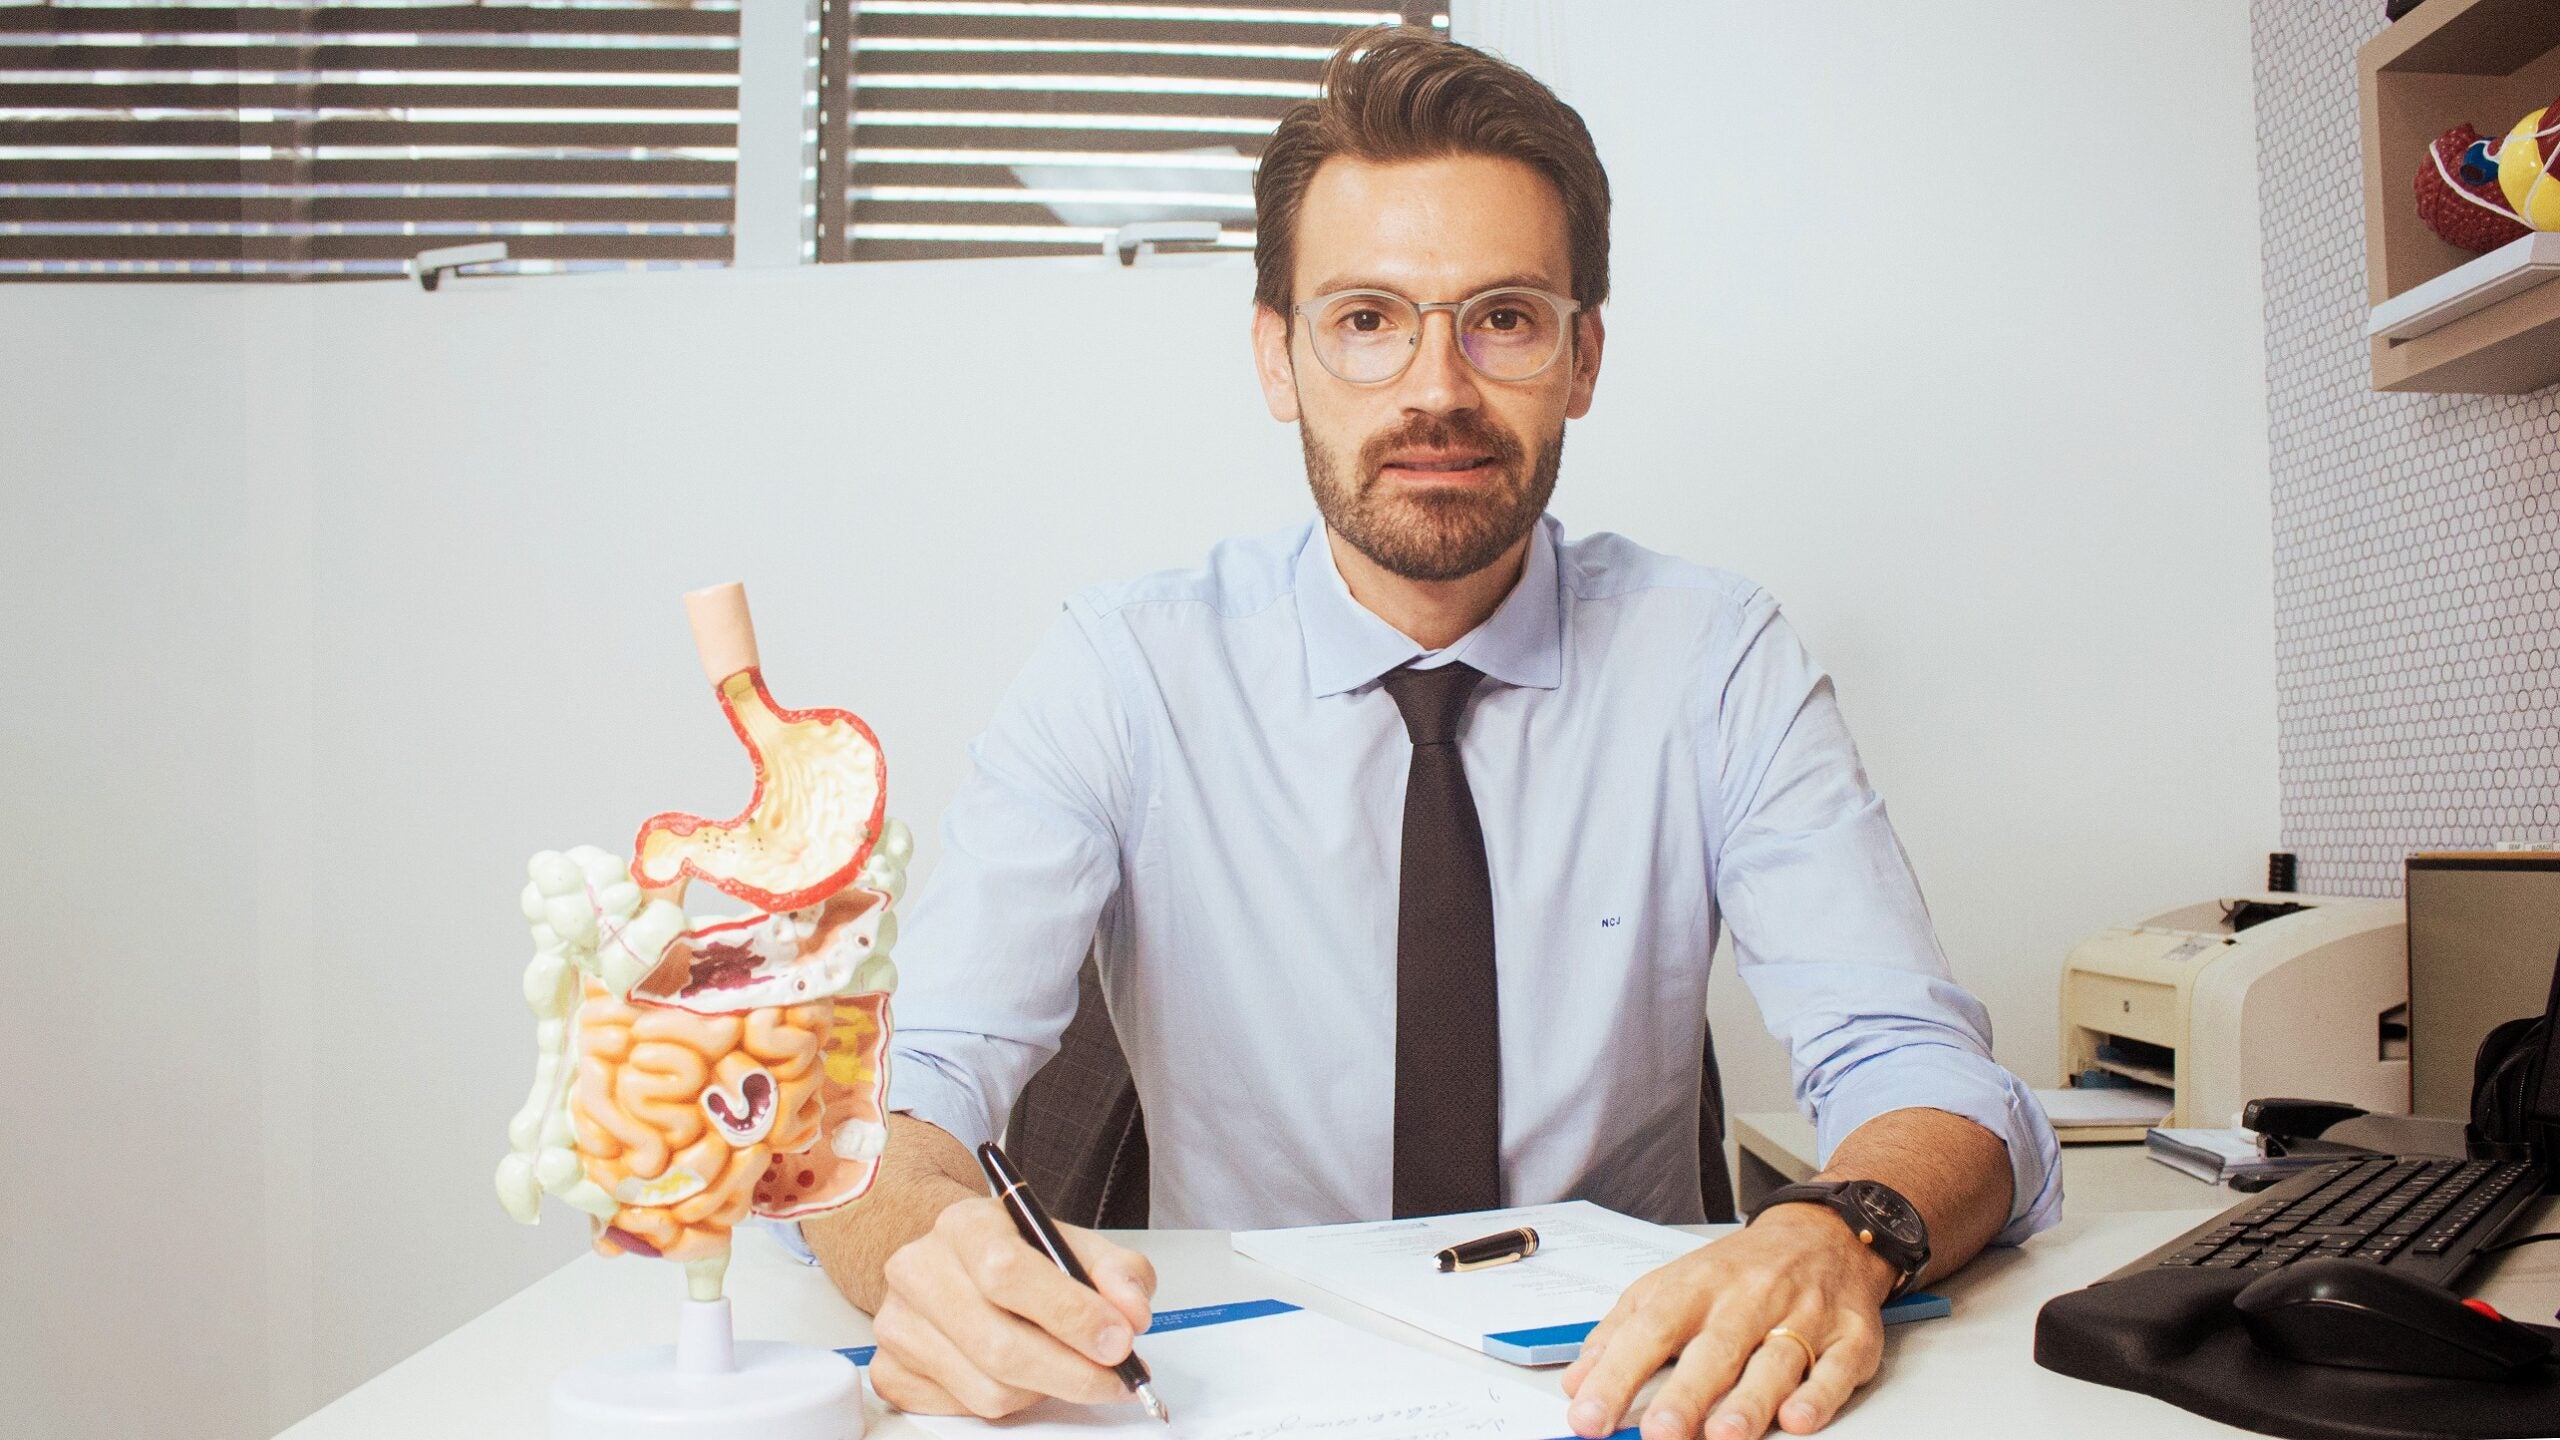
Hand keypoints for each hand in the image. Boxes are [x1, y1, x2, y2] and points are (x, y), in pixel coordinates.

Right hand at [866, 1194, 1158, 1417]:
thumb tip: (1131, 1314)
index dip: (1070, 1314)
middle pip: (998, 1344)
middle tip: (1115, 1377)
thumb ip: (1117, 1272)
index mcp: (964, 1225)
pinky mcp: (891, 1370)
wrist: (954, 1262)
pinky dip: (1007, 1403)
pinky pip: (963, 1411)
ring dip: (1044, 1389)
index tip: (1118, 1340)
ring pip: (987, 1389)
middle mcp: (919, 1269)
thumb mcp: (1073, 1244)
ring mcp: (897, 1324)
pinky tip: (1021, 1374)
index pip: (1007, 1272)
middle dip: (1071, 1372)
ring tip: (1064, 1367)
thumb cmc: (1017, 1255)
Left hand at [1559, 1205, 1897, 1439]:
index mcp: (1696, 1286)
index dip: (1618, 1374)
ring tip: (1723, 1435)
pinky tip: (1798, 1418)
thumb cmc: (1740, 1270)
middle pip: (1715, 1349)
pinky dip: (1820, 1395)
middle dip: (1687, 1394)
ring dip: (1750, 1402)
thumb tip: (1577, 1383)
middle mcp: (1749, 1299)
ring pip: (1776, 1361)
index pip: (1650, 1330)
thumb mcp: (1670, 1286)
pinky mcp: (1850, 1336)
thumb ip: (1621, 1333)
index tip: (1589, 1416)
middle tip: (1660, 1433)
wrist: (1824, 1232)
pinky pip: (1837, 1367)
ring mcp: (1803, 1317)